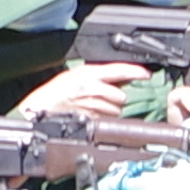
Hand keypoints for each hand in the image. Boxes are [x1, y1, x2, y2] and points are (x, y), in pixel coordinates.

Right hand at [13, 57, 143, 123]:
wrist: (42, 106)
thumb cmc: (55, 90)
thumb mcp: (76, 74)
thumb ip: (96, 75)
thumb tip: (116, 77)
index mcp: (89, 73)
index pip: (118, 70)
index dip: (135, 72)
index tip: (147, 74)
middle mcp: (93, 87)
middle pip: (120, 96)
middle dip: (117, 98)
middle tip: (107, 97)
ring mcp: (93, 104)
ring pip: (116, 110)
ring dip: (111, 110)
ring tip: (96, 106)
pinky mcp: (92, 118)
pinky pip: (106, 119)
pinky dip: (103, 118)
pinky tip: (92, 114)